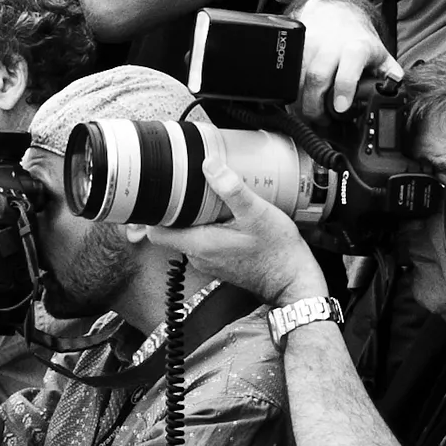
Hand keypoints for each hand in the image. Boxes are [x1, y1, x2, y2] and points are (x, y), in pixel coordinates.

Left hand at [131, 158, 332, 307]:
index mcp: (199, 244)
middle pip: (171, 229)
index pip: (156, 232)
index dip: (152, 212)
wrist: (293, 280)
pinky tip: (227, 214)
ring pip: (188, 234)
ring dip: (195, 216)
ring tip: (211, 196)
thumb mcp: (257, 214)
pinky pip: (204, 241)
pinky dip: (209, 226)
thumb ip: (232, 190)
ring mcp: (209, 261)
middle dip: (177, 207)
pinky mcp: (220, 262)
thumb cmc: (277, 252)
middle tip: (191, 185)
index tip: (160, 191)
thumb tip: (210, 165)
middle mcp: (198, 256)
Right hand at [291, 0, 404, 116]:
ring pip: (298, 76)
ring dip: (299, 101)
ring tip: (307, 116)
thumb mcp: (379, 54)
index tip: (340, 108)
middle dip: (314, 105)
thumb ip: (390, 76)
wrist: (336, 12)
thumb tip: (397, 95)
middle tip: (320, 121)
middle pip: (317, 76)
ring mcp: (310, 43)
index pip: (350, 65)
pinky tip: (295, 101)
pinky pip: (287, 72)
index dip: (344, 87)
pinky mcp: (294, 45)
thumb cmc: (357, 39)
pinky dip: (289, 91)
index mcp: (356, 46)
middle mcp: (331, 43)